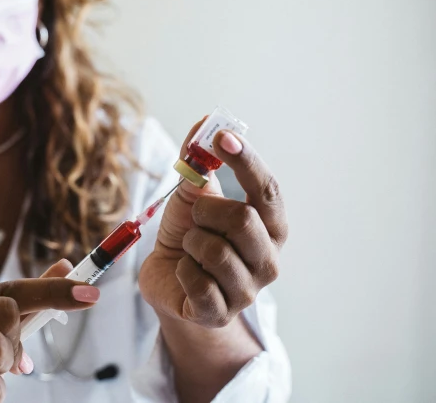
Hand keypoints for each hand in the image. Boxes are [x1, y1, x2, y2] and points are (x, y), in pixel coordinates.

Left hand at [139, 119, 287, 327]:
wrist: (166, 281)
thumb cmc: (188, 235)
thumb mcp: (191, 196)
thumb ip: (199, 162)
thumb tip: (206, 121)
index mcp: (269, 226)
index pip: (268, 190)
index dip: (247, 161)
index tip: (222, 136)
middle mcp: (268, 258)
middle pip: (244, 220)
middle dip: (207, 211)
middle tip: (195, 216)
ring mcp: (248, 290)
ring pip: (215, 252)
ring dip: (190, 242)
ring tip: (189, 248)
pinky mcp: (220, 313)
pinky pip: (197, 282)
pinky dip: (181, 270)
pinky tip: (184, 272)